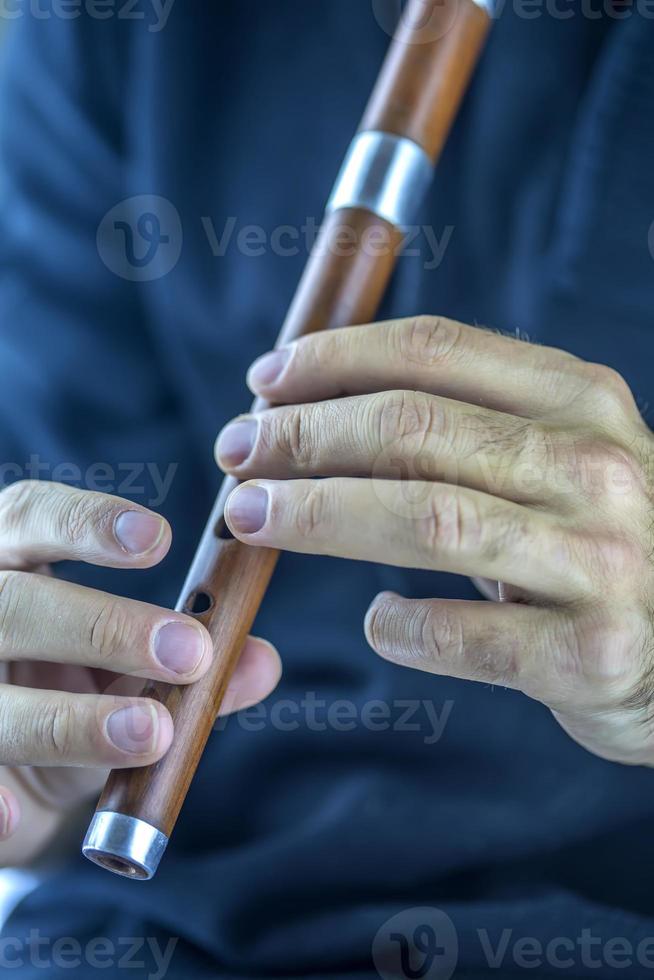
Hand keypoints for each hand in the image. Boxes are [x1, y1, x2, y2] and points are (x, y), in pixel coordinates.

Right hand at [0, 481, 280, 854]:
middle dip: (103, 626)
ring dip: (71, 719)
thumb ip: (191, 660)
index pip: (32, 516)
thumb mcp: (131, 669)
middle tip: (190, 653)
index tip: (161, 540)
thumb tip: (259, 661)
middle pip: (14, 604)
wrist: (16, 779)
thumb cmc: (74, 690)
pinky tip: (17, 816)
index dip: (88, 524)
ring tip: (150, 733)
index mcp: (10, 563)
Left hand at [216, 315, 653, 766]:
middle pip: (415, 429)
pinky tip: (378, 620)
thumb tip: (318, 409)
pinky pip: (461, 637)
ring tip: (254, 517)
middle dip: (305, 436)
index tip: (265, 381)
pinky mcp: (591, 653)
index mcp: (580, 401)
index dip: (334, 359)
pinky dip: (399, 625)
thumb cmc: (599, 544)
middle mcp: (594, 468)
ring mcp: (599, 561)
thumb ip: (465, 428)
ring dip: (320, 515)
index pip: (437, 350)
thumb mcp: (556, 459)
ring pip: (428, 519)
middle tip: (237, 451)